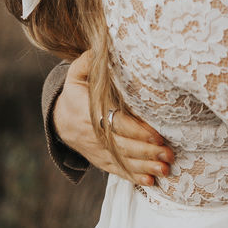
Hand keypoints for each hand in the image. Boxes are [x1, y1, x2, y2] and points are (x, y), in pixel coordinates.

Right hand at [53, 50, 174, 186]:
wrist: (59, 118)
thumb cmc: (76, 90)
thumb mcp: (77, 72)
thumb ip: (90, 60)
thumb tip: (107, 45)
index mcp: (87, 110)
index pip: (115, 123)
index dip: (136, 130)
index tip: (157, 134)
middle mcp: (91, 134)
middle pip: (122, 145)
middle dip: (146, 151)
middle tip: (169, 154)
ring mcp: (96, 150)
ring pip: (122, 161)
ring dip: (145, 166)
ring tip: (165, 169)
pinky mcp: (100, 160)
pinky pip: (117, 170)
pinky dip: (133, 177)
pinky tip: (150, 182)